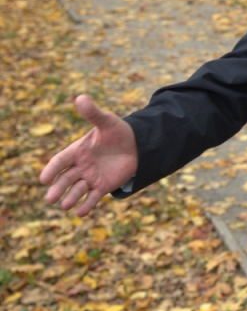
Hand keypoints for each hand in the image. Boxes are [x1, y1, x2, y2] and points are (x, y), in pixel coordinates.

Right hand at [39, 94, 137, 216]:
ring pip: (77, 190)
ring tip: (65, 205)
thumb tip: (80, 97)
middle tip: (51, 198)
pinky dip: (86, 205)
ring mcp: (90, 177)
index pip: (60, 161)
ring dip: (71, 198)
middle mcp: (80, 166)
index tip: (44, 179)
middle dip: (58, 189)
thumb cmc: (117, 132)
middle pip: (65, 179)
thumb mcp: (106, 121)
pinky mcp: (102, 186)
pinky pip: (92, 198)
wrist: (136, 144)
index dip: (52, 169)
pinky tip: (80, 213)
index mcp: (77, 150)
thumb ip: (93, 113)